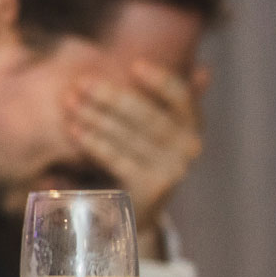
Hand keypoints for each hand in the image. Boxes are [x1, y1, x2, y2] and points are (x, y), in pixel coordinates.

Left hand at [67, 60, 207, 242]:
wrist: (135, 210)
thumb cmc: (140, 156)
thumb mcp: (157, 128)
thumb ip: (170, 100)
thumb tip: (205, 70)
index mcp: (191, 126)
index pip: (182, 98)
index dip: (161, 81)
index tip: (134, 65)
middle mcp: (188, 148)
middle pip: (150, 117)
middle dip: (114, 98)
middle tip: (82, 83)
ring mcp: (172, 170)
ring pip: (131, 137)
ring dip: (97, 117)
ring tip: (70, 103)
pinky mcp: (150, 189)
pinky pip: (119, 161)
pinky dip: (95, 144)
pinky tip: (75, 130)